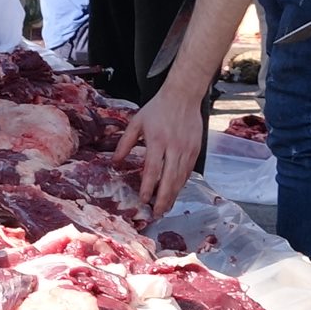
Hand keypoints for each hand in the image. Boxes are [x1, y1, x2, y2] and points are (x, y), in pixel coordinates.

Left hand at [113, 87, 202, 216]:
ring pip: (181, 178)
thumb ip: (125, 143)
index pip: (153, 169)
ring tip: (165, 208)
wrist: (183, 96)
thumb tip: (114, 162)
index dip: (148, 186)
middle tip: (156, 213)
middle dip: (163, 198)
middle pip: (169, 179)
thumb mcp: (136, 122)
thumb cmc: (157, 109)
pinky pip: (188, 172)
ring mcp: (187, 150)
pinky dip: (182, 184)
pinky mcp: (196, 150)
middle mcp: (174, 148)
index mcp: (157, 141)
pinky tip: (175, 193)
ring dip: (173, 195)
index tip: (143, 200)